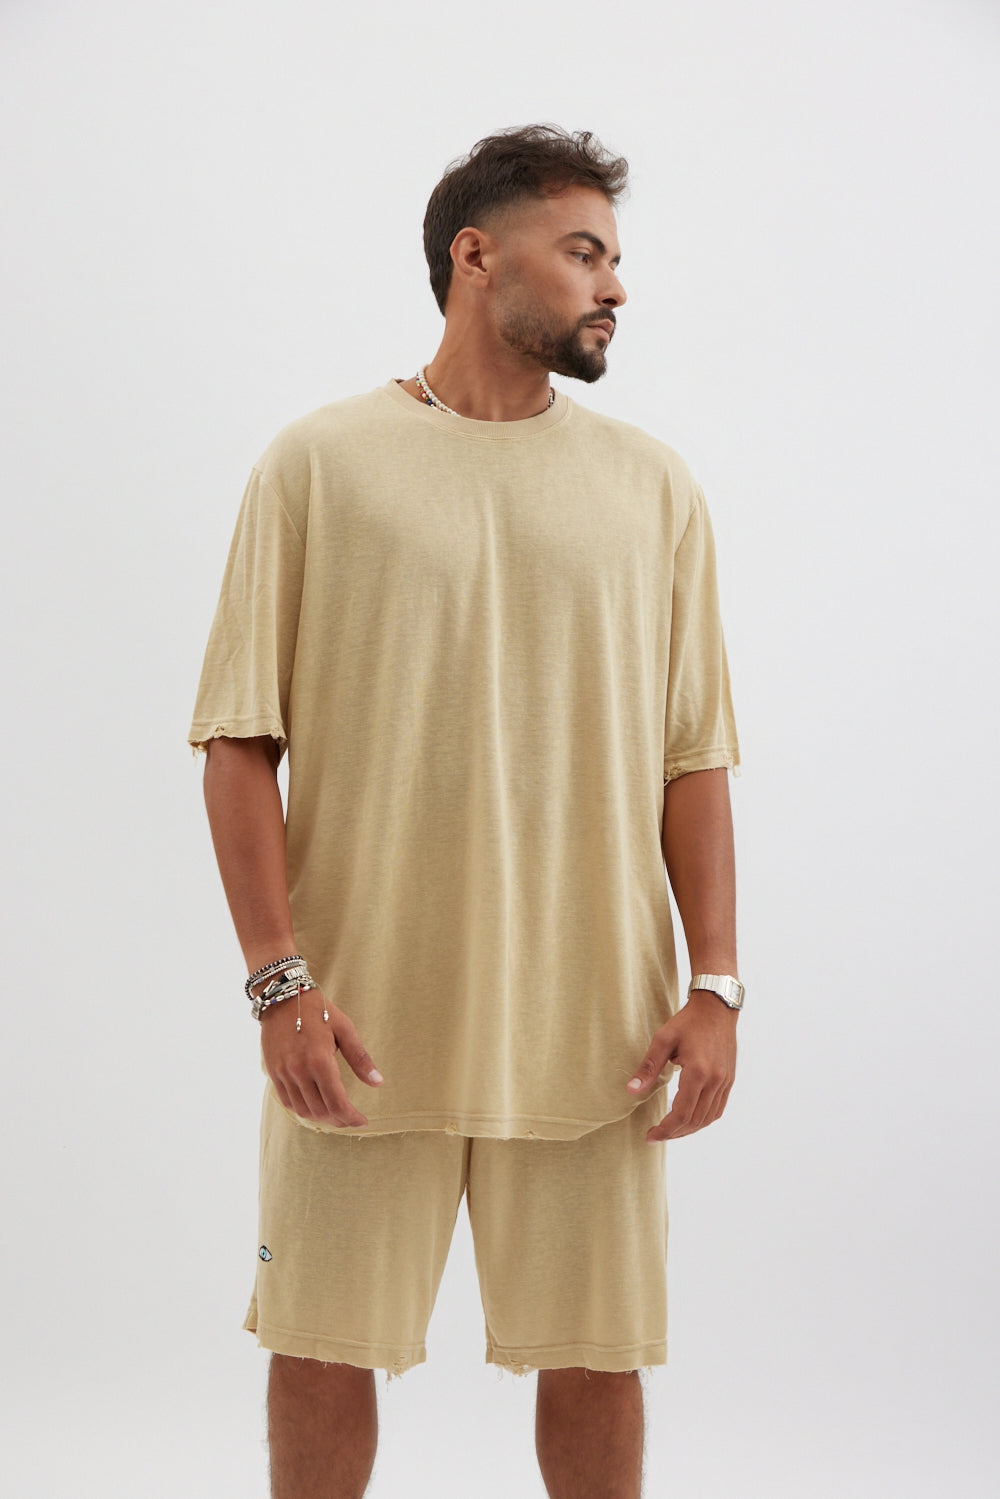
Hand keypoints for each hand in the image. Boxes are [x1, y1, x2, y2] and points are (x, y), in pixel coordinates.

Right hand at [260, 987, 383, 1127]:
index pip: (337, 1102)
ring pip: (303, 1110)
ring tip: (336, 1115)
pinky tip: (315, 1107)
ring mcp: (283, 1073)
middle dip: (339, 1119)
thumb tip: (378, 1083)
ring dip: (321, 1118)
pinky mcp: (273, 1072)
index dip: (351, 1117)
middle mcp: (299, 1071)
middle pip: (320, 1110)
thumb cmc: (318, 1010)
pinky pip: (287, 1101)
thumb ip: (360, 1058)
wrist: (282, 997)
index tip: (362, 1121)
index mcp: (320, 1061)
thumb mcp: (344, 1028)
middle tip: (351, 1118)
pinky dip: (302, 1110)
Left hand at [625, 990, 737, 1141]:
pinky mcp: (729, 1080)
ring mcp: (725, 1081)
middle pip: (695, 1120)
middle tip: (656, 1135)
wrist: (716, 1008)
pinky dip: (702, 1120)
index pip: (682, 1113)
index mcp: (698, 1071)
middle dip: (674, 1133)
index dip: (665, 1130)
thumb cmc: (688, 1022)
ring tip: (670, 1130)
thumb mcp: (663, 1040)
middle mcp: (715, 1080)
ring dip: (688, 1129)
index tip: (650, 1136)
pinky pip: (717, 1109)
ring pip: (707, 1118)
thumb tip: (631, 1091)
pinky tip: (689, 1120)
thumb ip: (648, 1067)